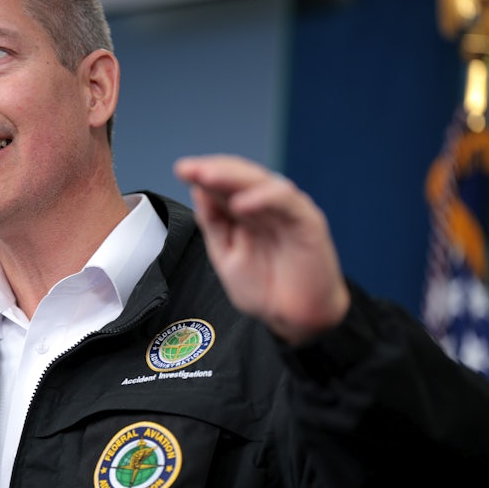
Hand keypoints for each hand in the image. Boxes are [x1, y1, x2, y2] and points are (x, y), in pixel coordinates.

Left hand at [174, 154, 349, 344]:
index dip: (202, 174)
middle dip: (213, 170)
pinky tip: (241, 203)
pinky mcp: (307, 220)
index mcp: (244, 211)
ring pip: (260, 182)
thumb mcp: (226, 255)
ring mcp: (286, 210)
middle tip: (189, 169)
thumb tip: (199, 190)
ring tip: (207, 177)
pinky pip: (285, 201)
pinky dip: (262, 198)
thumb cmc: (265, 287)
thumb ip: (214, 223)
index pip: (222, 185)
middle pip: (239, 177)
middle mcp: (265, 205)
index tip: (181, 170)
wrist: (294, 318)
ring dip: (232, 177)